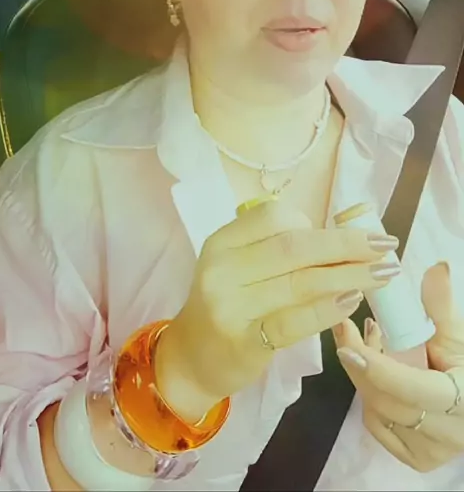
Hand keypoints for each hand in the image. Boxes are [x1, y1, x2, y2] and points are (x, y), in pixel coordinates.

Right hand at [156, 199, 399, 419]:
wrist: (190, 359)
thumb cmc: (227, 306)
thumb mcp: (240, 267)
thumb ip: (279, 251)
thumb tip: (347, 235)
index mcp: (222, 241)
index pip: (274, 217)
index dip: (317, 223)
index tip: (350, 235)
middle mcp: (222, 268)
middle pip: (294, 247)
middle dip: (346, 245)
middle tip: (386, 246)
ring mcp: (230, 305)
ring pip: (300, 282)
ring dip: (350, 274)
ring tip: (383, 273)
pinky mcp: (243, 340)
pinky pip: (295, 320)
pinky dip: (328, 308)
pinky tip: (352, 301)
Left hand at [334, 262, 463, 472]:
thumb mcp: (459, 333)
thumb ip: (442, 304)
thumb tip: (438, 267)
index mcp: (462, 400)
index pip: (415, 390)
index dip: (380, 370)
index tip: (349, 347)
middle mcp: (446, 434)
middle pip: (387, 401)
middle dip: (361, 362)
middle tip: (345, 327)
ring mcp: (430, 451)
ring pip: (377, 413)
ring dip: (365, 375)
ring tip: (369, 339)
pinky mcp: (415, 458)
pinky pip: (378, 426)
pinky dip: (370, 395)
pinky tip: (377, 367)